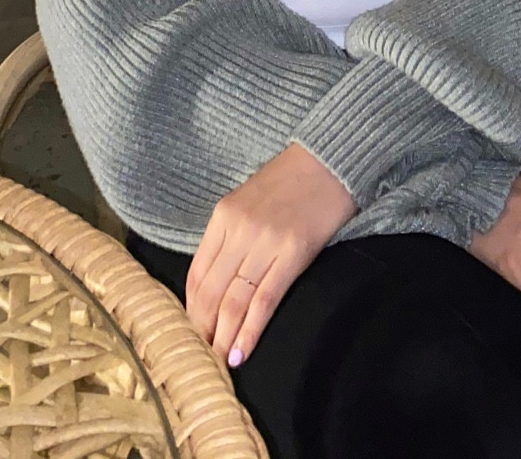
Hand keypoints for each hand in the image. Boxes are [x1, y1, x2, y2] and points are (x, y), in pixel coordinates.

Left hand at [186, 144, 354, 366]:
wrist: (330, 157)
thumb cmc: (291, 179)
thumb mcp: (248, 199)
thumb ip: (230, 234)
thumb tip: (216, 282)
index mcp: (223, 215)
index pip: (197, 273)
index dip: (191, 309)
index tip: (190, 334)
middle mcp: (238, 229)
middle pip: (211, 291)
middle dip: (203, 330)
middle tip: (200, 360)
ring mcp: (265, 241)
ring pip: (234, 300)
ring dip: (223, 337)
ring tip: (217, 364)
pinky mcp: (293, 253)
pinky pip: (264, 299)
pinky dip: (250, 330)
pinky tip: (241, 352)